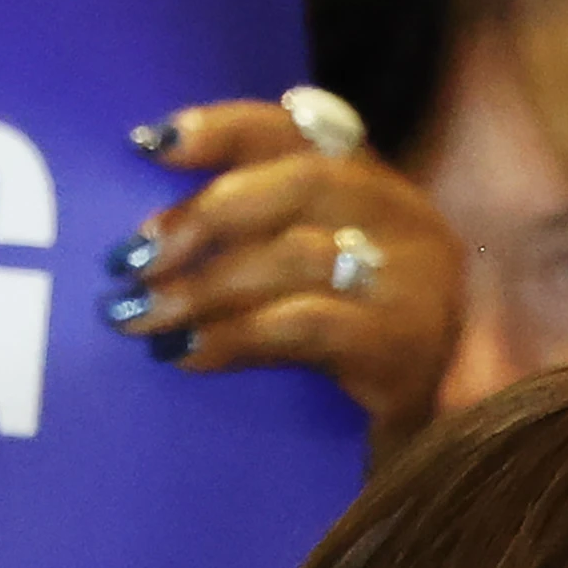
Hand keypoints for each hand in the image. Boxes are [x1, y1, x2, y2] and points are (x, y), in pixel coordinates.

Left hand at [111, 105, 465, 454]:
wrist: (438, 438)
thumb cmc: (351, 346)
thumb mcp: (312, 274)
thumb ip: (259, 232)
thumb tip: (145, 234)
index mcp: (373, 181)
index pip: (296, 130)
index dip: (221, 129)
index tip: (146, 145)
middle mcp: (404, 215)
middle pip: (299, 183)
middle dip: (203, 215)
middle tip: (128, 258)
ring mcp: (414, 279)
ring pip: (298, 255)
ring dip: (203, 285)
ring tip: (139, 316)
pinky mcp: (405, 344)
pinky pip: (306, 325)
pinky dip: (236, 335)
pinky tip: (185, 352)